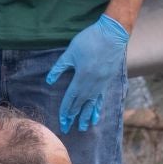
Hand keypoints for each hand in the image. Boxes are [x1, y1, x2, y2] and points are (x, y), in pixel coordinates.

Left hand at [44, 14, 128, 133]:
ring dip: (87, 116)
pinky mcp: (108, 81)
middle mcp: (91, 85)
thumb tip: (49, 81)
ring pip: (92, 104)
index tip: (62, 122)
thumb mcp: (70, 52)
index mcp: (80, 78)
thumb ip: (59, 67)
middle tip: (68, 129)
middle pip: (80, 105)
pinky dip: (98, 107)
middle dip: (73, 117)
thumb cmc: (90, 40)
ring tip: (84, 127)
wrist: (113, 34)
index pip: (70, 99)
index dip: (65, 111)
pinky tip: (97, 114)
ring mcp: (101, 84)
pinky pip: (101, 98)